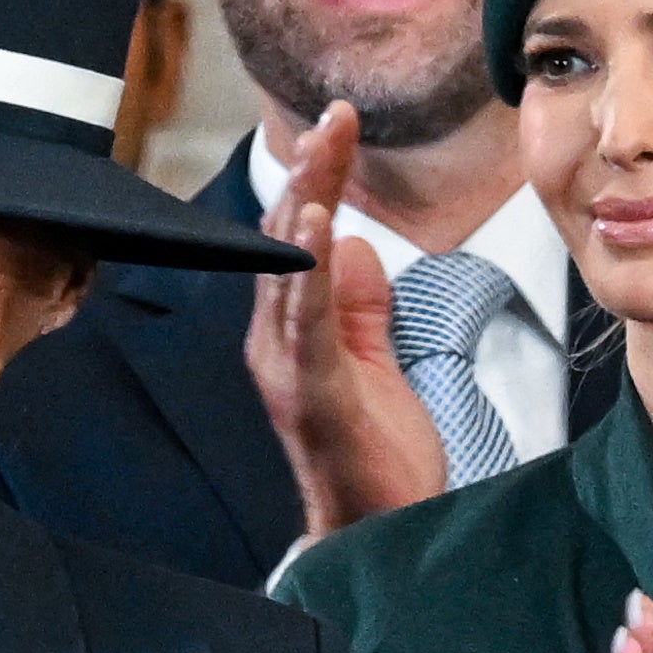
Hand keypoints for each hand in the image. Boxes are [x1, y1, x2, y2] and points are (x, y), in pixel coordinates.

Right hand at [243, 104, 457, 540]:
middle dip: (311, 173)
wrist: (377, 536)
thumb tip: (347, 244)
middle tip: (334, 116)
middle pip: (284, 239)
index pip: (297, 238)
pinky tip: (314, 229)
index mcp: (290, 332)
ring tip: (319, 151)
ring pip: (288, 270)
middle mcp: (275, 343)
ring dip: (305, 205)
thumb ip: (358, 305)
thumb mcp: (371, 362)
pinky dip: (305, 272)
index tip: (339, 123)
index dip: (317, 179)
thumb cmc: (374, 458)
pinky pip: (303, 323)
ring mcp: (286, 369)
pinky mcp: (309, 394)